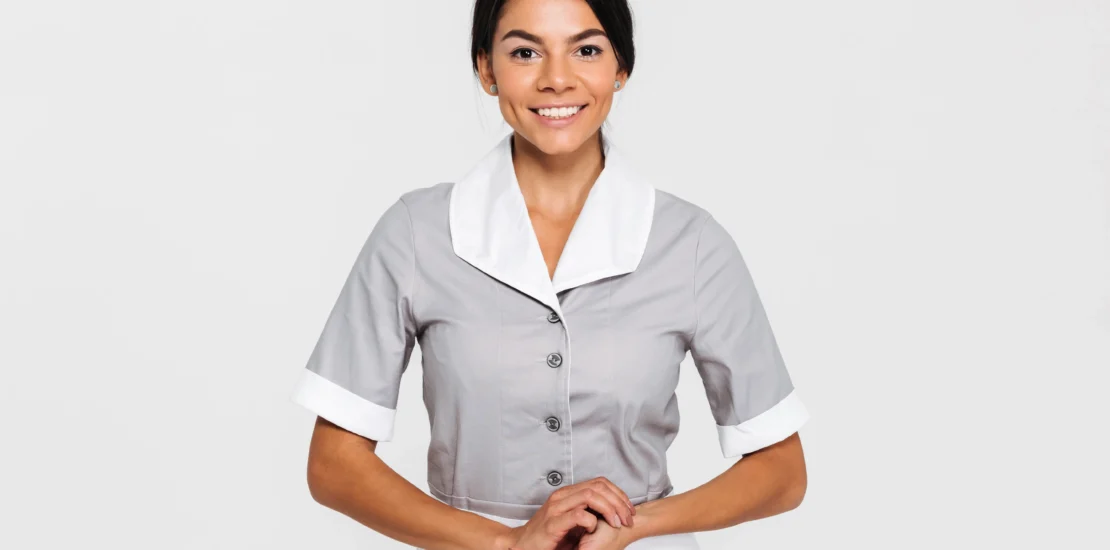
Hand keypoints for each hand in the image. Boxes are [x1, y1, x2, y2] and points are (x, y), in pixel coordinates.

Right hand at [502, 477, 635, 549]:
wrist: (522, 546)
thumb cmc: (548, 536)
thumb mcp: (572, 520)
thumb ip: (587, 511)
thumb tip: (611, 511)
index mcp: (569, 493)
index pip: (600, 482)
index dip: (618, 494)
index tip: (628, 509)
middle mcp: (563, 496)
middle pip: (599, 486)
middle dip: (619, 501)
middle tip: (628, 518)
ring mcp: (557, 507)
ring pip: (591, 495)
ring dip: (610, 509)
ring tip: (617, 522)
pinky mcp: (553, 523)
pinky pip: (578, 515)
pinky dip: (592, 521)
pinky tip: (593, 529)